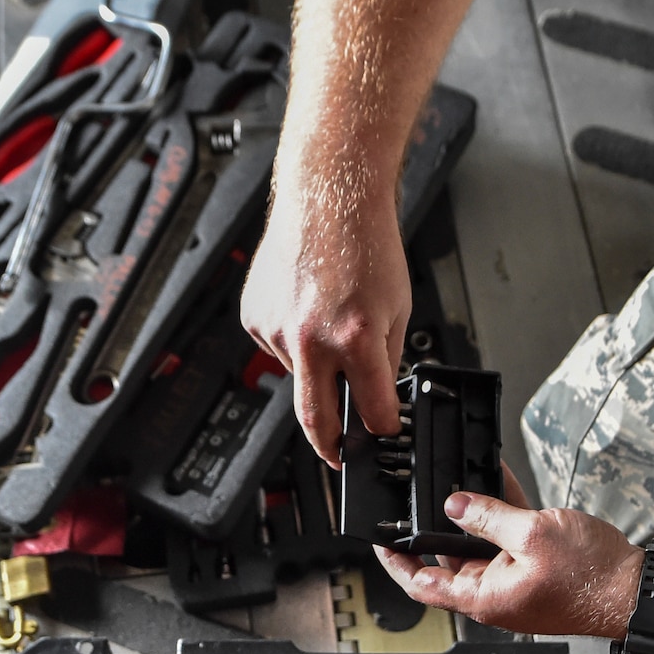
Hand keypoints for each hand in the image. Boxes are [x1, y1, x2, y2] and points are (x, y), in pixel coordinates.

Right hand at [240, 189, 410, 465]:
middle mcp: (311, 339)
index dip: (383, 431)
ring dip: (317, 368)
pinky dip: (296, 340)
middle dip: (331, 448)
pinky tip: (309, 309)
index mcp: (355, 338)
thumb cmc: (365, 241)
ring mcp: (276, 330)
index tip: (383, 438)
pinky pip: (279, 348)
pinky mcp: (254, 319)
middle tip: (340, 458)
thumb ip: (386, 358)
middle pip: (316, 422)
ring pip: (299, 376)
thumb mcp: (398, 307)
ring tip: (331, 323)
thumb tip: (377, 394)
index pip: (372, 412)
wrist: (326, 195)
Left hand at [372, 467, 644, 637]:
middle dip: (440, 523)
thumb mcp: (533, 533)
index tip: (380, 540)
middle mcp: (494, 594)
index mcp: (483, 597)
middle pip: (449, 558)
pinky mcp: (535, 570)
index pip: (421, 583)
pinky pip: (509, 540)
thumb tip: (455, 505)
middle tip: (425, 490)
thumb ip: (489, 517)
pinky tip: (498, 481)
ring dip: (475, 513)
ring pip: (480, 544)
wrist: (636, 591)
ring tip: (463, 478)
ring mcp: (514, 582)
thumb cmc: (592, 577)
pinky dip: (502, 514)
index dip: (396, 561)